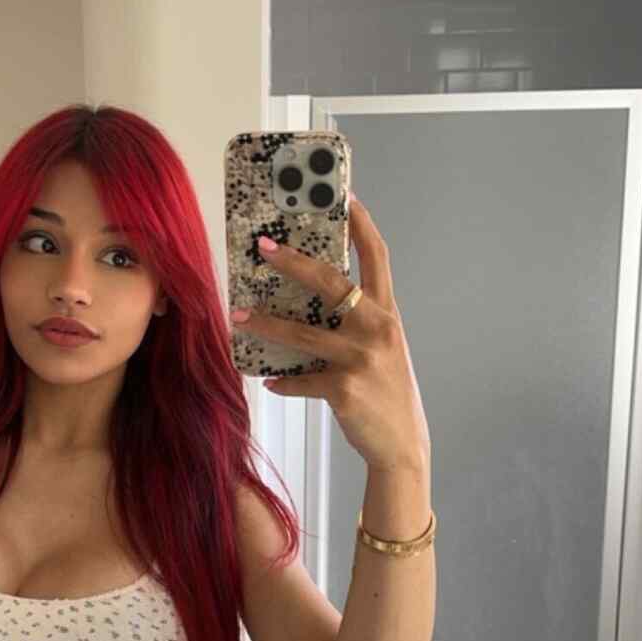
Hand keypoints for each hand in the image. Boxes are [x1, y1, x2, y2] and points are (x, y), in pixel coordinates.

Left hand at [230, 194, 429, 472]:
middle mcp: (378, 329)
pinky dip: (283, 382)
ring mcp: (362, 358)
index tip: (342, 195)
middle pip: (332, 283)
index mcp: (387, 313)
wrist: (402, 445)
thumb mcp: (381, 348)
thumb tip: (307, 303)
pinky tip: (271, 381)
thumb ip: (354, 323)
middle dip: (294, 261)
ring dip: (266, 324)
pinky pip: (301, 379)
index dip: (361, 223)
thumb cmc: (387, 392)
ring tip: (239, 315)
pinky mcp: (345, 389)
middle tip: (262, 247)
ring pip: (303, 333)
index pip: (378, 256)